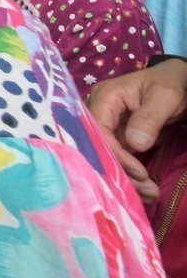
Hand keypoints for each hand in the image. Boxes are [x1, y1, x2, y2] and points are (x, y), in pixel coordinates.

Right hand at [89, 59, 186, 200]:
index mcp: (105, 97)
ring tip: (150, 193)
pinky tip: (145, 188)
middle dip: (119, 170)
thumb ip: (149, 117)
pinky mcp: (117, 138)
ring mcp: (108, 126)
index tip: (139, 172)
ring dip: (126, 177)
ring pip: (107, 156)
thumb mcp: (164, 97)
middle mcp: (99, 112)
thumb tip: (135, 144)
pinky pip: (118, 159)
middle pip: (98, 146)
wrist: (179, 84)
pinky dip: (130, 175)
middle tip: (145, 190)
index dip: (113, 153)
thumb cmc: (169, 85)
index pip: (98, 129)